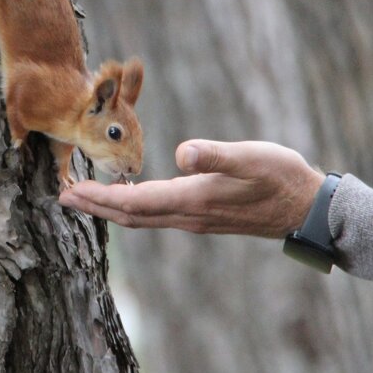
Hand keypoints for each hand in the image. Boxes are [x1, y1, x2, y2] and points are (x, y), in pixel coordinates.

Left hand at [58, 139, 324, 236]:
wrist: (309, 208)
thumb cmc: (282, 177)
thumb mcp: (251, 158)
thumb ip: (216, 155)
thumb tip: (182, 153)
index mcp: (193, 200)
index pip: (134, 202)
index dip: (100, 197)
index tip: (69, 192)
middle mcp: (188, 215)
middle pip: (130, 215)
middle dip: (94, 207)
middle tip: (62, 198)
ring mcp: (196, 219)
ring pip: (142, 218)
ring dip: (110, 209)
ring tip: (84, 198)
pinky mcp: (203, 216)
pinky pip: (156, 216)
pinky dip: (132, 208)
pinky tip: (127, 199)